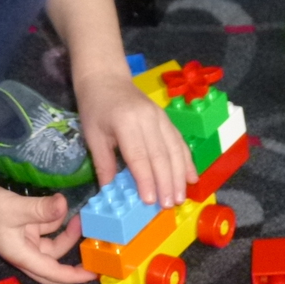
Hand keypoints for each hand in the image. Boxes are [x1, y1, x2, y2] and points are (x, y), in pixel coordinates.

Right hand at [0, 183, 95, 283]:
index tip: (94, 274)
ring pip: (52, 245)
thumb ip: (42, 209)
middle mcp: (25, 252)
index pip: (53, 273)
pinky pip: (45, 231)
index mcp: (22, 256)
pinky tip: (62, 208)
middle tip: (94, 254)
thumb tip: (65, 205)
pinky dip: (55, 222)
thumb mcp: (17, 208)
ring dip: (66, 234)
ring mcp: (24, 240)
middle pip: (53, 265)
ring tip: (80, 218)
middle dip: (73, 263)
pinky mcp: (23, 228)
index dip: (74, 276)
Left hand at [78, 76, 196, 207]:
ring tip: (180, 197)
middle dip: (166, 183)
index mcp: (125, 122)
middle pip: (161, 155)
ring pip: (174, 149)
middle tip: (169, 205)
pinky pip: (179, 141)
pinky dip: (187, 160)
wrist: (106, 77)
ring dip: (179, 175)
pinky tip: (191, 177)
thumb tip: (110, 194)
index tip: (150, 201)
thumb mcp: (93, 136)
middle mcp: (147, 119)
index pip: (138, 156)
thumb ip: (104, 165)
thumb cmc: (95, 107)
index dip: (146, 180)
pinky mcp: (166, 118)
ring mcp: (160, 117)